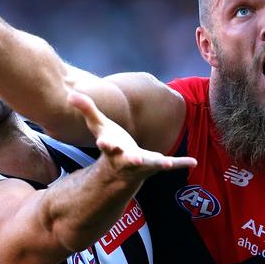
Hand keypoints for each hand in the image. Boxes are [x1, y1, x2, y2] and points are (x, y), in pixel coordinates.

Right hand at [68, 91, 196, 179]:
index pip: (107, 145)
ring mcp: (143, 164)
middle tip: (136, 159)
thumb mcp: (99, 126)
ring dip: (159, 163)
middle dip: (132, 159)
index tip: (105, 142)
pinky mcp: (156, 165)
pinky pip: (171, 164)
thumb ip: (87, 110)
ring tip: (168, 163)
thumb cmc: (111, 143)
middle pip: (128, 159)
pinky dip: (181, 163)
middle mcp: (127, 159)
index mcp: (113, 148)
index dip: (106, 143)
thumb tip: (71, 94)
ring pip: (151, 164)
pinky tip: (193, 161)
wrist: (121, 169)